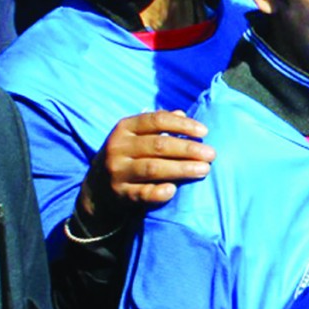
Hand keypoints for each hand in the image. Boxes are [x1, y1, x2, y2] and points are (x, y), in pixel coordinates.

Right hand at [73, 110, 212, 232]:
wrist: (97, 188)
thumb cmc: (127, 156)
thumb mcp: (135, 136)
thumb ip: (157, 125)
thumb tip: (183, 114)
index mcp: (124, 128)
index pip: (156, 120)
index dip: (182, 125)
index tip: (204, 132)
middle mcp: (118, 148)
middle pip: (158, 145)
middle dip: (188, 149)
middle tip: (211, 154)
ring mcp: (117, 171)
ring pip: (153, 168)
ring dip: (181, 169)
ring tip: (204, 170)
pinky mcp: (120, 194)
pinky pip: (142, 194)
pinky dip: (158, 192)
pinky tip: (174, 190)